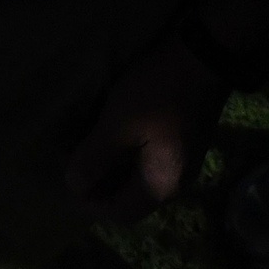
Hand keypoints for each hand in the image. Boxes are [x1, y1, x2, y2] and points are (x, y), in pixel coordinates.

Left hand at [64, 35, 229, 222]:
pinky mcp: (182, 143)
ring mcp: (182, 163)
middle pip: (130, 199)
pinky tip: (109, 137)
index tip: (66, 181)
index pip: (121, 213)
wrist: (203, 55)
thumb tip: (73, 187)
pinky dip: (124, 156)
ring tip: (85, 150)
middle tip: (72, 164)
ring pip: (138, 179)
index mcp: (161, 186)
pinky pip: (147, 161)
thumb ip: (94, 160)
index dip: (90, 204)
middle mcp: (176, 183)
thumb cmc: (157, 93)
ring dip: (111, 169)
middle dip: (99, 186)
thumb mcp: (118, 125)